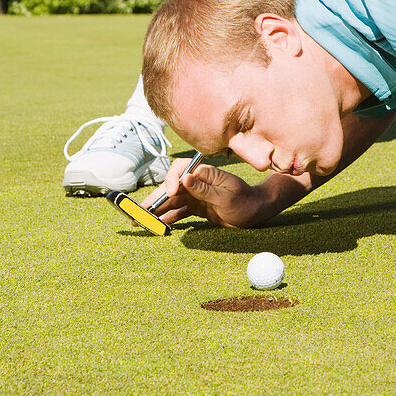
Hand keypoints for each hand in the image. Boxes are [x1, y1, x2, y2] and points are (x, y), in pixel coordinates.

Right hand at [143, 158, 269, 228]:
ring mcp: (196, 195)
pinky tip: (158, 224)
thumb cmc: (245, 201)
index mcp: (204, 174)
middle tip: (139, 211)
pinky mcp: (197, 206)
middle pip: (171, 188)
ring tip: (141, 221)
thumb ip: (205, 189)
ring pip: (172, 201)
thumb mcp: (226, 197)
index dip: (171, 181)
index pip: (180, 171)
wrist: (256, 211)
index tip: (171, 194)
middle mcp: (197, 182)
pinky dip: (168, 217)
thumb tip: (185, 179)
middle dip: (155, 199)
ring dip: (157, 211)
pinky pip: (179, 211)